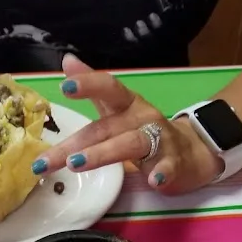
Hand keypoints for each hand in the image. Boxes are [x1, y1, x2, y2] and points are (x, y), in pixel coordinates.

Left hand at [33, 55, 222, 193]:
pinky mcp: (173, 163)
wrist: (189, 151)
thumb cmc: (144, 129)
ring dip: (104, 153)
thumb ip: (94, 87)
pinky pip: (168, 166)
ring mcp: (159, 139)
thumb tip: (67, 61)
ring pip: (130, 144)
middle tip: (52, 159)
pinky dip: (162, 172)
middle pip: (106, 128)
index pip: (108, 88)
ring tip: (77, 164)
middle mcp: (141, 117)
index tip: (65, 87)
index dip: (89, 85)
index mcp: (126, 104)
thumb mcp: (118, 107)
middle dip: (77, 144)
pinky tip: (154, 180)